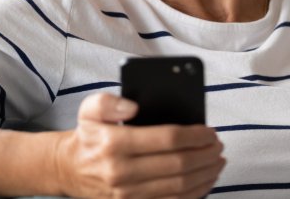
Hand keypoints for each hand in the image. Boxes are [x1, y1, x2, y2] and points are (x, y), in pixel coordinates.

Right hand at [56, 93, 225, 197]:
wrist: (70, 170)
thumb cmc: (89, 137)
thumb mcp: (89, 110)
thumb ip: (108, 101)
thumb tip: (134, 106)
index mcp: (114, 144)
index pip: (167, 139)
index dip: (194, 135)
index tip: (210, 131)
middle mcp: (121, 172)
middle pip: (179, 164)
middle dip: (206, 154)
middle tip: (219, 145)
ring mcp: (128, 195)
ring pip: (180, 186)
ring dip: (206, 174)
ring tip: (218, 161)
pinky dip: (195, 193)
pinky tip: (206, 180)